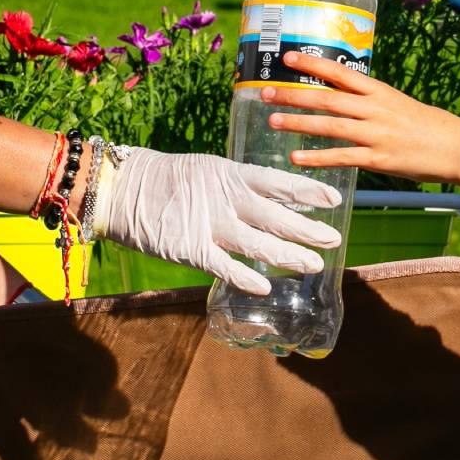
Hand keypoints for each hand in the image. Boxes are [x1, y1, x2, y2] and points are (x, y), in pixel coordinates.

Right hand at [93, 146, 342, 294]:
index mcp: (232, 175)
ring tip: (313, 265)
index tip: (334, 200)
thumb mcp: (211, 172)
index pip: (278, 182)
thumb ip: (242, 188)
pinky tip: (266, 286)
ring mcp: (210, 225)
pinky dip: (245, 277)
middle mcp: (226, 199)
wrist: (126, 190)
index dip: (306, 191)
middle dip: (307, 228)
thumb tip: (279, 201)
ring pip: (257, 242)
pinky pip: (224, 266)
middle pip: (275, 215)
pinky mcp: (191, 249)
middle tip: (334, 239)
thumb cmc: (171, 180)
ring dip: (287, 254)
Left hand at [260, 53, 459, 190]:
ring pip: (329, 124)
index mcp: (379, 91)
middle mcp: (374, 108)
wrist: (456, 147)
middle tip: (264, 91)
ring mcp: (375, 133)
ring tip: (273, 120)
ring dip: (298, 122)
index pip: (340, 72)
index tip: (287, 57)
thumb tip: (342, 95)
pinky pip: (341, 157)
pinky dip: (316, 157)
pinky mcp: (378, 158)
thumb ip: (369, 100)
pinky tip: (296, 157)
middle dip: (293, 93)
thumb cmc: (426, 125)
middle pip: (327, 97)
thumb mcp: (397, 103)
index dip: (312, 64)